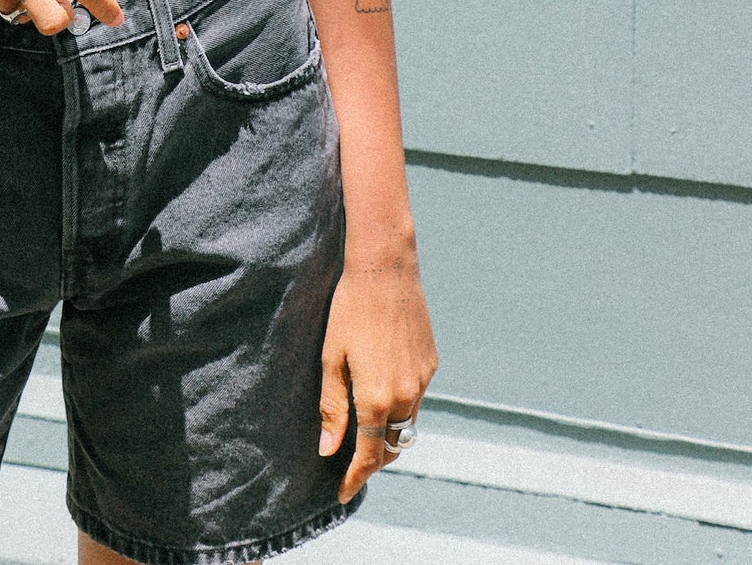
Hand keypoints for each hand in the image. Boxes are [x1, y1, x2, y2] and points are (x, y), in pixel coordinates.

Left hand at [318, 241, 437, 502]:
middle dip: (373, 460)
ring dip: (388, 434)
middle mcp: (406, 395)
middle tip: (350, 464)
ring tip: (364, 433)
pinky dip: (400, 406)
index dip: (355, 478)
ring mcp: (423, 379)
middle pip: (391, 445)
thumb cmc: (349, 310)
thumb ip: (332, 407)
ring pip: (407, 424)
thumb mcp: (331, 358)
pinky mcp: (431, 363)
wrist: (385, 269)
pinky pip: (416, 398)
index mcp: (377, 397)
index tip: (342, 491)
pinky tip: (382, 392)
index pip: (369, 455)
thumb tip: (329, 449)